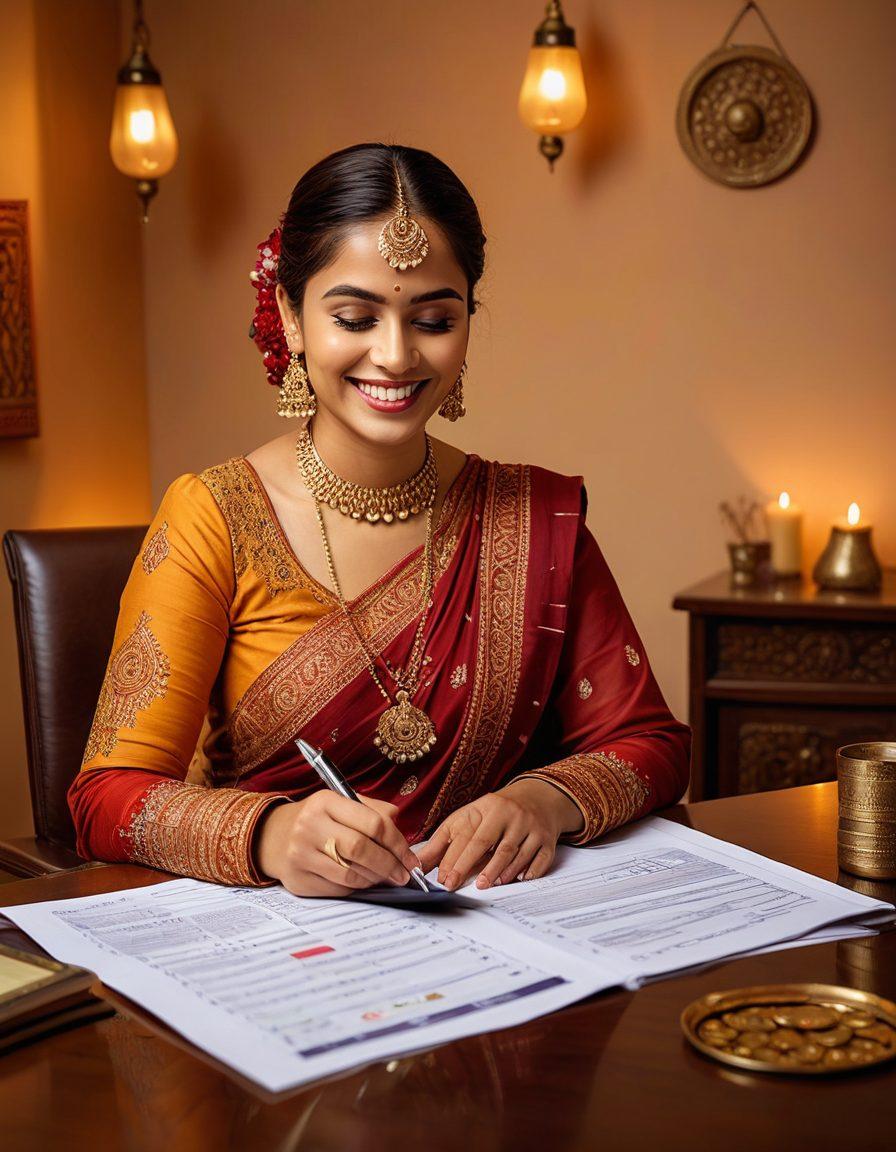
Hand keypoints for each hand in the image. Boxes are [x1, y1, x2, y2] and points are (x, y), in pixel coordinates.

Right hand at [255, 792, 420, 897]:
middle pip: (362, 850)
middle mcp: (309, 826)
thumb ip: (374, 812)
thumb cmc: (319, 819)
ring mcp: (300, 854)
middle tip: (403, 875)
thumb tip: (402, 835)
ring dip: (375, 879)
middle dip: (389, 865)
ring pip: (351, 874)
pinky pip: (338, 889)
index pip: (373, 823)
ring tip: (385, 878)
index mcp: (325, 801)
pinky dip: (357, 887)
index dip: (398, 843)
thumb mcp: (342, 803)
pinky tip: (362, 881)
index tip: (410, 858)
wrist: (273, 836)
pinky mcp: (298, 880)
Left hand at [415, 778, 583, 890]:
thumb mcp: (467, 818)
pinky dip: (529, 871)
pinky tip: (518, 879)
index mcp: (489, 808)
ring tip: (487, 884)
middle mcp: (512, 816)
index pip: (471, 836)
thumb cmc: (494, 813)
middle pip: (493, 845)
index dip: (457, 859)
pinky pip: (540, 859)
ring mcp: (532, 827)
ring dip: (501, 872)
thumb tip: (418, 865)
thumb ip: (443, 841)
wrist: (536, 799)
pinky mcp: (548, 840)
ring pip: (516, 853)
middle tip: (460, 885)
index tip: (444, 879)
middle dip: (475, 867)